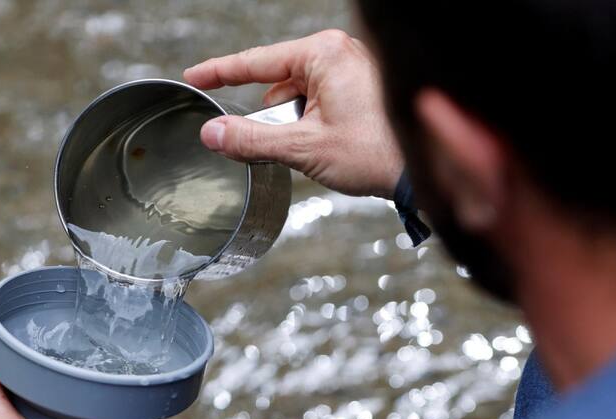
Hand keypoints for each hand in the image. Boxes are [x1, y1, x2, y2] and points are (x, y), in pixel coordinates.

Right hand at [184, 29, 402, 198]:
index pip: (256, 61)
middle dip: (273, 118)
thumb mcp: (304, 148)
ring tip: (319, 150)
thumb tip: (213, 134)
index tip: (194, 77)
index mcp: (323, 54)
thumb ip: (252, 140)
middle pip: (277, 83)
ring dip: (294, 126)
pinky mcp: (358, 88)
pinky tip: (326, 147)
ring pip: (297, 97)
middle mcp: (338, 53)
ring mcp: (350, 69)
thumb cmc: (375, 152)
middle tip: (287, 146)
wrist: (421, 169)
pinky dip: (310, 126)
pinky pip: (317, 102)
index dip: (219, 72)